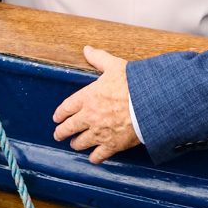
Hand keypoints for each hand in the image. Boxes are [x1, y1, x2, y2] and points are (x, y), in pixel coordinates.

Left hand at [52, 46, 139, 162]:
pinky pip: (99, 155)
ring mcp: (100, 133)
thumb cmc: (133, 84)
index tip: (57, 118)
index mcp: (87, 97)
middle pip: (69, 128)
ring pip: (80, 143)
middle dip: (62, 132)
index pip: (66, 108)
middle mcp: (89, 117)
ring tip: (74, 144)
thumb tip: (87, 49)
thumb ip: (98, 58)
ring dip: (76, 144)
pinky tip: (93, 158)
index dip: (60, 114)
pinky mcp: (112, 145)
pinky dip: (94, 157)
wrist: (150, 104)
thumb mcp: (114, 66)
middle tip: (59, 134)